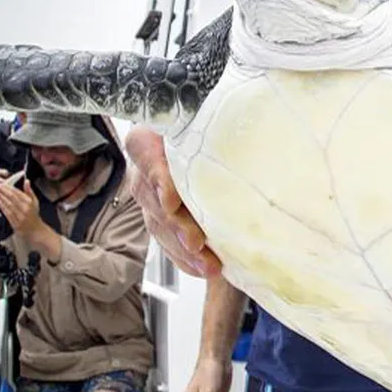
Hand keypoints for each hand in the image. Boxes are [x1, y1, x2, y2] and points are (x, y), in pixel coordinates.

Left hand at [0, 174, 47, 246]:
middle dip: (2, 191)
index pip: (17, 193)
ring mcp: (20, 216)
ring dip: (0, 198)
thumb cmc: (34, 215)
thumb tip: (27, 181)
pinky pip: (8, 214)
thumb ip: (29, 191)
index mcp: (30, 203)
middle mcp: (25, 209)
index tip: (1, 184)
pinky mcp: (15, 223)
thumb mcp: (35, 201)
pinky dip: (3, 207)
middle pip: (12, 198)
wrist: (35, 230)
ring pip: (9, 205)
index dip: (8, 188)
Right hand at [126, 125, 220, 277]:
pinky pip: (167, 242)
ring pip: (159, 225)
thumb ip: (221, 127)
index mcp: (152, 137)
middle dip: (176, 224)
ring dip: (183, 249)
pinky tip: (204, 268)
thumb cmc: (219, 130)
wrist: (220, 146)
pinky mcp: (161, 220)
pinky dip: (186, 258)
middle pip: (152, 197)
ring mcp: (151, 196)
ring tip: (208, 264)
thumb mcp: (214, 122)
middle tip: (196, 242)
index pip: (143, 150)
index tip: (172, 200)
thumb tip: (248, 127)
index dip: (156, 176)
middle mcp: (146, 167)